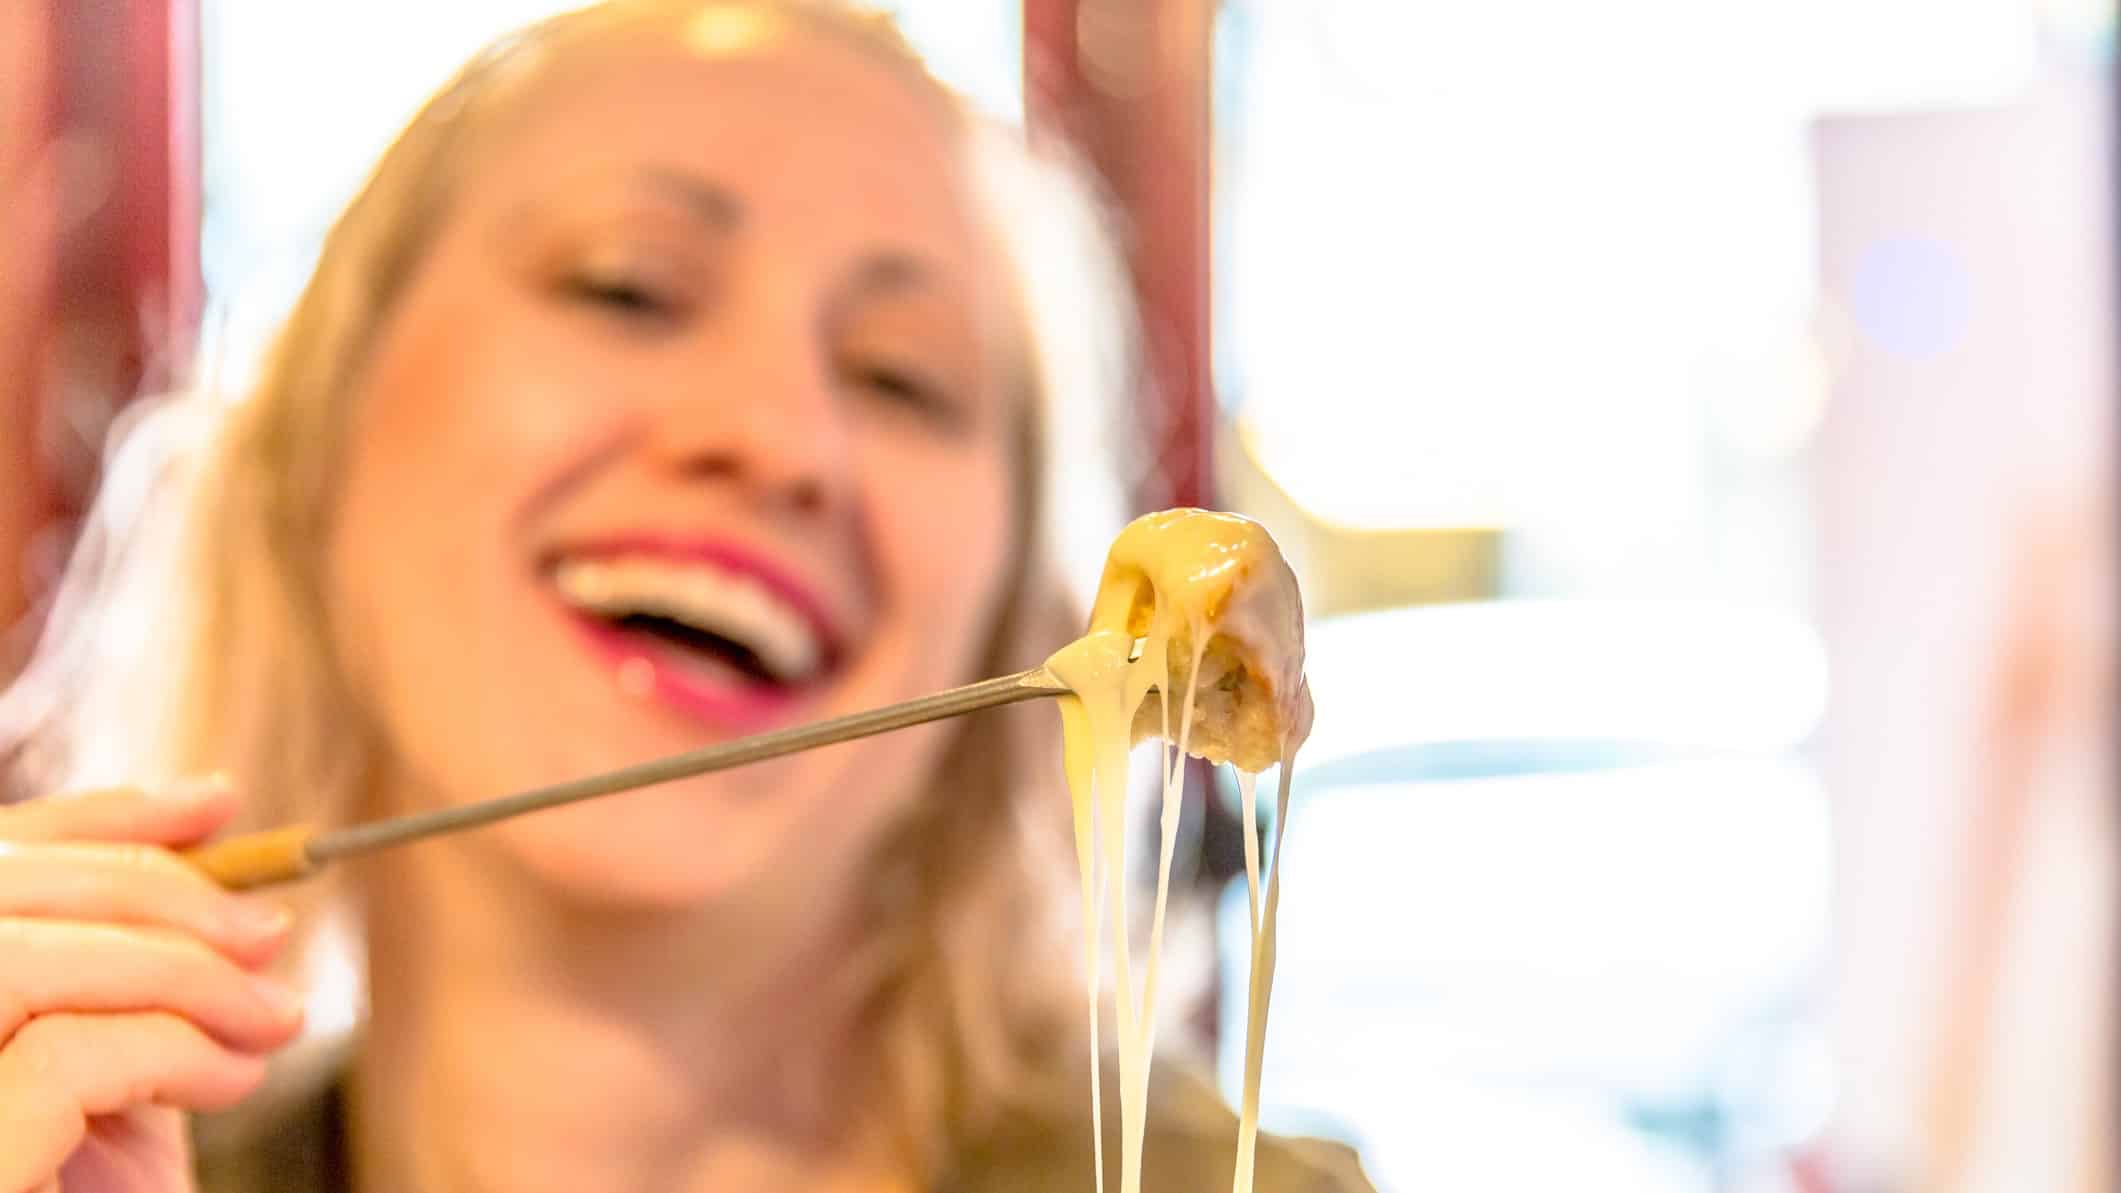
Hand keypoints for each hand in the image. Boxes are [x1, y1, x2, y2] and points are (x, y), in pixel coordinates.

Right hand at [0, 779, 304, 1192]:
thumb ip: (125, 961)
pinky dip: (168, 1048)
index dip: (94, 820)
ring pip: (16, 959)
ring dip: (173, 971)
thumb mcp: (108, 1067)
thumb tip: (208, 818)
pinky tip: (230, 1082)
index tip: (216, 803)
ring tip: (268, 1021)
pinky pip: (62, 1056)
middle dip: (151, 888)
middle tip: (270, 932)